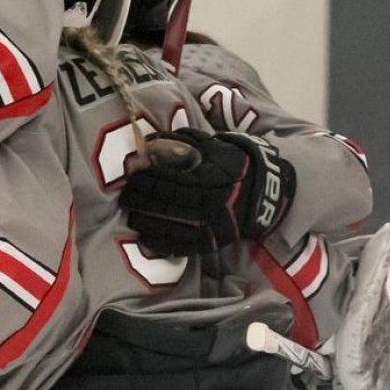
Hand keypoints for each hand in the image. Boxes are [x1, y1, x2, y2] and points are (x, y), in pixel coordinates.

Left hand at [119, 128, 295, 256]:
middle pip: (167, 203)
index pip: (171, 180)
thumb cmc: (234, 164)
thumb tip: (148, 142)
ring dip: (146, 221)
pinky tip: (145, 235)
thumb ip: (183, 142)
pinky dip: (160, 243)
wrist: (263, 192)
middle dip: (142, 199)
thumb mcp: (214, 146)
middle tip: (125, 195)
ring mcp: (211, 227)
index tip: (133, 173)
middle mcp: (210, 205)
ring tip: (131, 213)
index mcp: (211, 179)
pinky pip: (181, 247)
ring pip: (171, 227)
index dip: (149, 178)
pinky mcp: (211, 243)